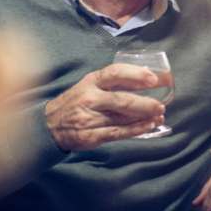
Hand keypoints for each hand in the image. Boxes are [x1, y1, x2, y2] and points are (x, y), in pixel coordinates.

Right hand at [44, 63, 165, 150]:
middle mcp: (90, 98)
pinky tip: (148, 126)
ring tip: (159, 115)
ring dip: (144, 117)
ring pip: (122, 118)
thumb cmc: (76, 101)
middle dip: (145, 102)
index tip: (153, 78)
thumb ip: (112, 82)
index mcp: (91, 81)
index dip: (136, 75)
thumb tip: (145, 76)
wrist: (49, 125)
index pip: (115, 73)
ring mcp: (90, 118)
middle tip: (162, 104)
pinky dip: (135, 130)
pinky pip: (118, 133)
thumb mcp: (89, 85)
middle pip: (122, 100)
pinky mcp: (91, 136)